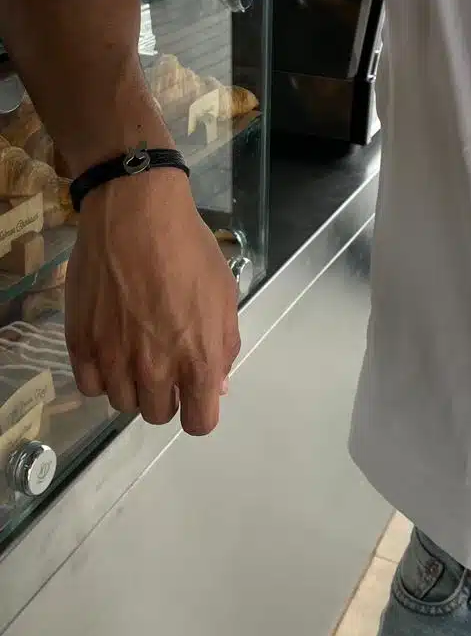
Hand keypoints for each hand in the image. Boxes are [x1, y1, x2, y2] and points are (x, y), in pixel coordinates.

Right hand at [65, 170, 240, 434]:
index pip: (199, 422)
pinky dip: (101, 375)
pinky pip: (90, 386)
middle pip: (158, 414)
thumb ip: (223, 346)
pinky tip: (109, 350)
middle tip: (162, 364)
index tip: (194, 394)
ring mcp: (114, 358)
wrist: (136, 213)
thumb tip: (218, 385)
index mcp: (198, 359)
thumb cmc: (188, 249)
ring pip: (122, 403)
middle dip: (165, 396)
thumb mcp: (224, 295)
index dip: (198, 411)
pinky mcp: (81, 343)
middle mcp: (155, 368)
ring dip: (132, 387)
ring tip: (134, 353)